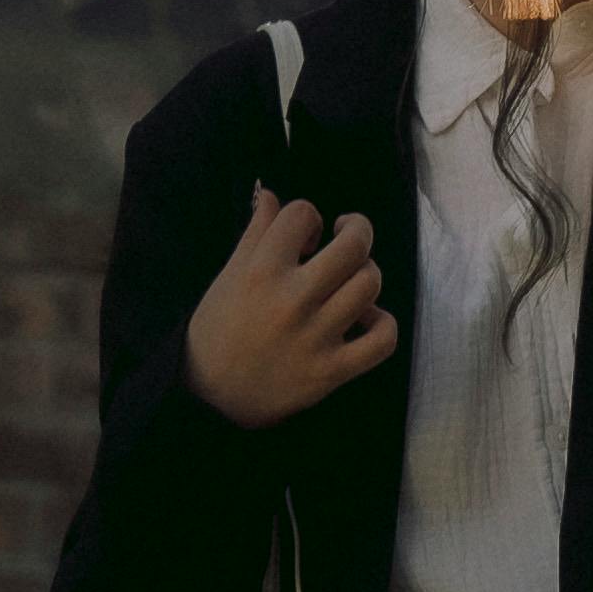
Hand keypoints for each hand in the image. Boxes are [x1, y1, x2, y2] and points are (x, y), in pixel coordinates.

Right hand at [185, 190, 398, 428]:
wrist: (208, 397)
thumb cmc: (218, 328)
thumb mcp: (230, 274)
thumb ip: (256, 232)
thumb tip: (272, 194)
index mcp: (261, 270)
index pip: (303, 213)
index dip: (308, 218)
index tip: (303, 237)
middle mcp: (292, 300)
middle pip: (354, 244)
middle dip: (357, 229)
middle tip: (347, 235)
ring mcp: (315, 336)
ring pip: (370, 284)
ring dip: (366, 274)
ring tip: (350, 281)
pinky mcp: (330, 371)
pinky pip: (382, 340)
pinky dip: (383, 323)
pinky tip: (367, 319)